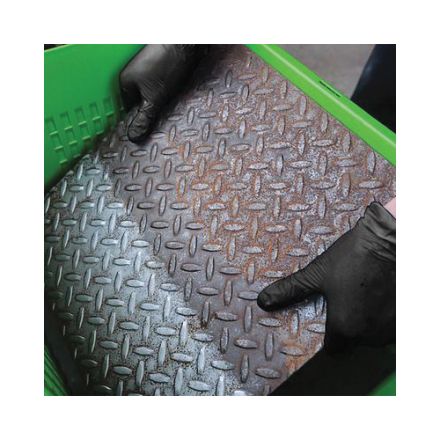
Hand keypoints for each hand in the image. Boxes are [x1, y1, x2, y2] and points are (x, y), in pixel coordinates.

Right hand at [120, 44, 203, 141]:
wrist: (185, 41)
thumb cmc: (168, 65)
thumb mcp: (155, 98)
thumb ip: (144, 118)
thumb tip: (132, 137)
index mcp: (124, 82)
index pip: (128, 110)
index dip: (138, 120)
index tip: (148, 131)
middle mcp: (130, 73)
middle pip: (138, 101)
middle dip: (149, 111)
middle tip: (162, 120)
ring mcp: (143, 67)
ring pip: (149, 93)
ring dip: (159, 101)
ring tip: (170, 105)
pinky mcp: (157, 64)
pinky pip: (158, 84)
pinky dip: (166, 91)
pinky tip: (175, 92)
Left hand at [257, 202, 395, 351]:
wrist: (389, 240)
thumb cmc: (352, 257)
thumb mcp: (317, 273)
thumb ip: (289, 290)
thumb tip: (262, 301)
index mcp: (345, 327)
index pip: (332, 349)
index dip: (326, 336)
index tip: (325, 320)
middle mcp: (369, 335)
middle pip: (352, 341)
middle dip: (345, 325)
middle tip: (342, 302)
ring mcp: (390, 328)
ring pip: (371, 334)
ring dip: (364, 321)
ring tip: (357, 296)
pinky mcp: (404, 319)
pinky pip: (388, 326)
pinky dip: (381, 316)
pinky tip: (374, 295)